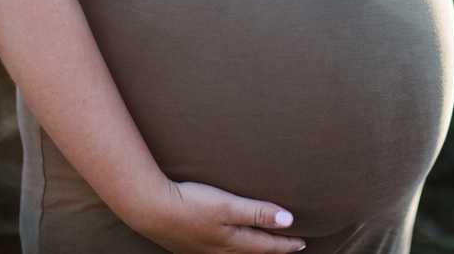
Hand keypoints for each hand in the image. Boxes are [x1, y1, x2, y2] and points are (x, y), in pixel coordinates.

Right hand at [127, 180, 305, 253]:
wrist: (150, 209)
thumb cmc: (191, 204)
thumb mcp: (228, 206)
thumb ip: (258, 213)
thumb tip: (288, 221)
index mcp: (232, 241)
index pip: (266, 245)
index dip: (286, 244)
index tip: (303, 242)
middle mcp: (219, 250)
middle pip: (252, 252)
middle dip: (271, 251)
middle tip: (289, 248)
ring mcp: (202, 250)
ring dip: (251, 251)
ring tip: (261, 248)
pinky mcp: (188, 245)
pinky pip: (216, 252)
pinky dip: (230, 250)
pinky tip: (224, 246)